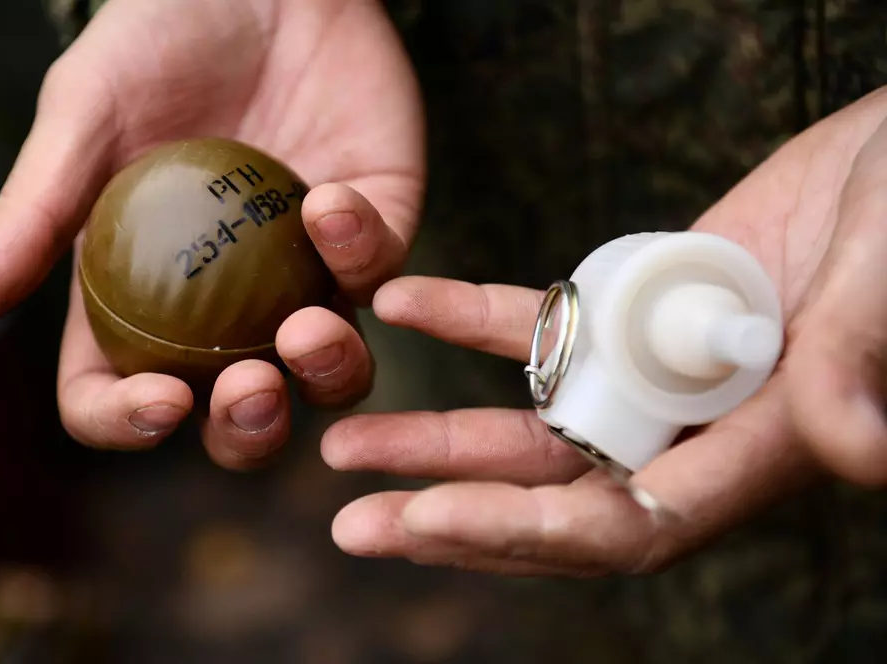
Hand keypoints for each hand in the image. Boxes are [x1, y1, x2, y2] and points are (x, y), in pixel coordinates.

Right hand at [0, 0, 424, 467]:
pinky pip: (382, 272)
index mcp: (138, 298)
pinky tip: (330, 202)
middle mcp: (225, 306)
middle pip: (238, 416)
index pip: (119, 392)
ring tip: (307, 329)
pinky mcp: (376, 229)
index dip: (130, 422)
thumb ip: (29, 217)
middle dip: (247, 431)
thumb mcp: (81, 119)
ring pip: (329, 375)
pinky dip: (361, 252)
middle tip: (248, 390)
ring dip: (327, 374)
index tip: (159, 402)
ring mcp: (305, 275)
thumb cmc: (155, 41)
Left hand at [322, 86, 886, 575]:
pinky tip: (400, 303)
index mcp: (760, 447)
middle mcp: (697, 429)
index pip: (629, 523)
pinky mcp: (635, 311)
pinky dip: (467, 320)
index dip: (527, 534)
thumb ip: (864, 353)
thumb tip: (859, 451)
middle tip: (353, 524)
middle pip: (556, 498)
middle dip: (452, 517)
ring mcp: (659, 373)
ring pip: (533, 425)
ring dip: (436, 440)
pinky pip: (540, 325)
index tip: (425, 519)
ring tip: (344, 443)